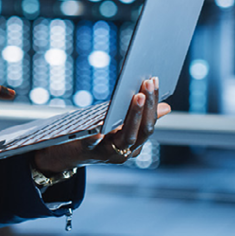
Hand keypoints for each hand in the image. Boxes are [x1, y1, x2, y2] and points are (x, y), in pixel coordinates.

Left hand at [32, 77, 170, 173]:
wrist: (67, 154)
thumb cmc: (96, 136)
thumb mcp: (119, 126)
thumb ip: (139, 117)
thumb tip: (166, 107)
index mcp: (134, 145)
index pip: (150, 124)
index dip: (154, 104)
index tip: (154, 81)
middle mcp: (125, 152)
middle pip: (143, 131)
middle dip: (148, 107)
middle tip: (148, 83)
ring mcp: (109, 154)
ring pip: (128, 136)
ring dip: (135, 115)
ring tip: (137, 95)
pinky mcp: (90, 151)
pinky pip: (97, 141)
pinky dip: (101, 132)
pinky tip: (105, 120)